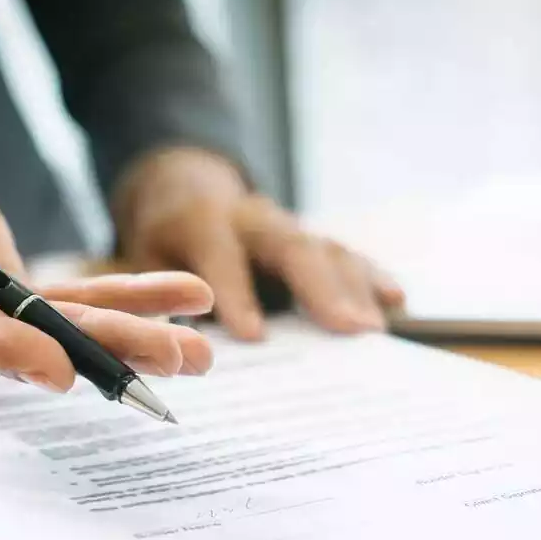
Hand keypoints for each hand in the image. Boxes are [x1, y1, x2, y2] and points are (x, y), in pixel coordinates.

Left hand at [112, 147, 404, 339]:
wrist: (187, 191)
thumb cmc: (165, 243)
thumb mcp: (144, 263)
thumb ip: (159, 300)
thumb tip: (174, 348)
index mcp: (202, 221)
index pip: (221, 256)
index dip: (236, 294)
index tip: (253, 336)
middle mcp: (253, 217)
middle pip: (292, 246)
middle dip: (321, 287)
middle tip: (348, 328)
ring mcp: (288, 226)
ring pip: (326, 249)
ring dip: (354, 287)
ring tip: (373, 328)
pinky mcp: (310, 239)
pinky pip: (345, 254)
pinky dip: (371, 276)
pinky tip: (395, 300)